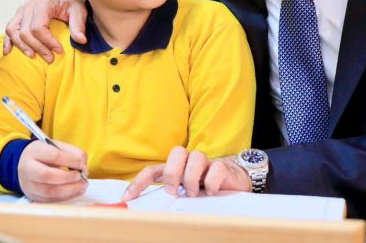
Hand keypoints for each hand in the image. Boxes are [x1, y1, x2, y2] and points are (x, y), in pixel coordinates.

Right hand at [4, 0, 87, 62]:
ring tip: (33, 56)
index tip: (59, 51)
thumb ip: (79, 25)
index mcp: (43, 4)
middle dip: (37, 47)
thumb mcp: (79, 11)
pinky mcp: (20, 15)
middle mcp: (29, 6)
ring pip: (13, 31)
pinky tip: (8, 52)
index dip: (47, 42)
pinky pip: (9, 28)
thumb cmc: (72, 1)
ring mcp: (22, 11)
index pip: (38, 27)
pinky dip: (8, 41)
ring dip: (22, 46)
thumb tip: (81, 41)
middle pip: (26, 32)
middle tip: (50, 59)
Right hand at [18, 139, 88, 202]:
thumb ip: (74, 153)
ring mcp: (28, 184)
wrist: (25, 164)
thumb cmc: (45, 155)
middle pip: (47, 175)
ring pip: (49, 191)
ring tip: (82, 186)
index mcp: (34, 151)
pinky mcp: (32, 196)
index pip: (54, 156)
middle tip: (81, 177)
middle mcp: (28, 168)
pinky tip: (74, 191)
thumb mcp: (58, 147)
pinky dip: (66, 197)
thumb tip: (84, 168)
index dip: (71, 161)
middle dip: (68, 178)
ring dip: (69, 190)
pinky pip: (50, 200)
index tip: (82, 165)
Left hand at [123, 146, 251, 200]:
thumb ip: (173, 198)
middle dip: (173, 172)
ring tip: (196, 193)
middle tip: (175, 191)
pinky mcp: (223, 167)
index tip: (128, 198)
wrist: (237, 182)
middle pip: (176, 153)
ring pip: (196, 157)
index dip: (139, 183)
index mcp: (176, 170)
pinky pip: (215, 168)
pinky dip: (212, 182)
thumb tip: (153, 213)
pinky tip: (213, 191)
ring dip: (192, 178)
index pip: (153, 171)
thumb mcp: (187, 195)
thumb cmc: (207, 189)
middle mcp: (189, 163)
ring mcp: (206, 163)